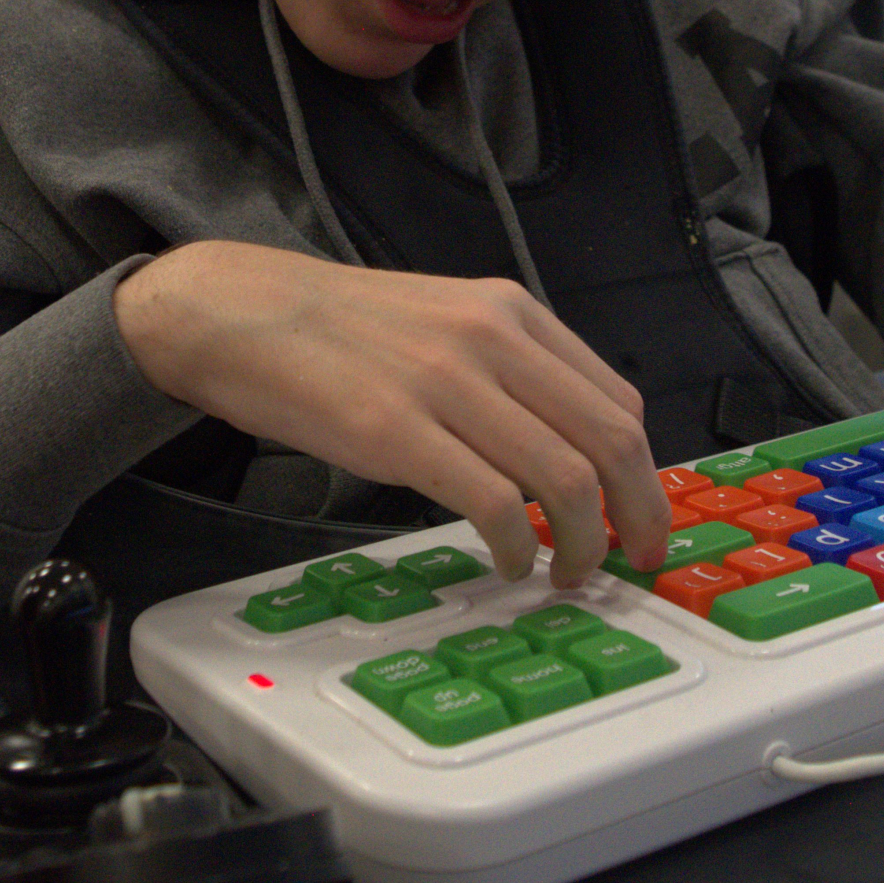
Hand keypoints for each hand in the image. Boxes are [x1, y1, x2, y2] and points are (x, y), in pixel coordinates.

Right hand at [113, 241, 669, 585]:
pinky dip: (512, 546)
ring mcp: (444, 382)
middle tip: (634, 559)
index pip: (616, 400)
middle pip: (610, 440)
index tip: (641, 515)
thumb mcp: (443, 320)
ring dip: (580, 543)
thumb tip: (565, 447)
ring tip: (566, 571)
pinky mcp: (395, 430)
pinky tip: (504, 561)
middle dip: (637, 514)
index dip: (644, 472)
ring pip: (562, 477)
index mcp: (510, 311)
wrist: (240, 312)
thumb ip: (507, 369)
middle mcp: (490, 338)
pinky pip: (490, 503)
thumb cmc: (336, 329)